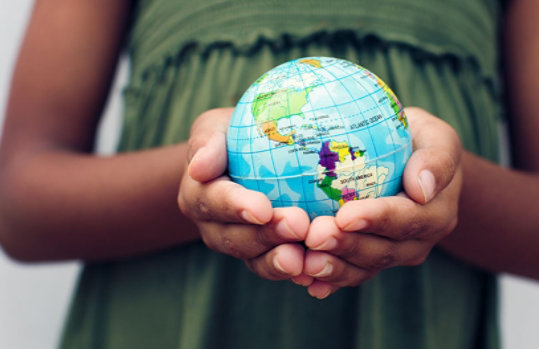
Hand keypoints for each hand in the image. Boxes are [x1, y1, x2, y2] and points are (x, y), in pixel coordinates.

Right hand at [178, 108, 310, 280]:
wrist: (246, 159)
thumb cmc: (232, 136)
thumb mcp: (214, 127)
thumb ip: (207, 143)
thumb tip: (199, 167)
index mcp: (198, 196)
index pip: (213, 202)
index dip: (237, 207)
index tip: (263, 208)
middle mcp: (213, 227)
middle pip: (236, 238)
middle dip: (266, 236)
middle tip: (299, 225)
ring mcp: (239, 245)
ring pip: (256, 260)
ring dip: (280, 260)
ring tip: (304, 259)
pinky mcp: (263, 255)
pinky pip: (277, 268)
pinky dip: (297, 270)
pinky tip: (317, 268)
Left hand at [301, 107, 462, 298]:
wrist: (409, 164)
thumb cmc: (416, 140)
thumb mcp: (435, 137)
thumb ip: (437, 159)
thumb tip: (421, 187)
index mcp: (435, 212)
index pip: (406, 219)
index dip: (375, 220)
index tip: (344, 216)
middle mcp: (417, 241)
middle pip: (382, 251)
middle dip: (346, 246)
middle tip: (313, 236)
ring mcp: (393, 255)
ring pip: (363, 268)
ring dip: (333, 267)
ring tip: (305, 263)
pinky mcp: (371, 262)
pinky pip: (350, 275)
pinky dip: (329, 281)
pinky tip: (306, 281)